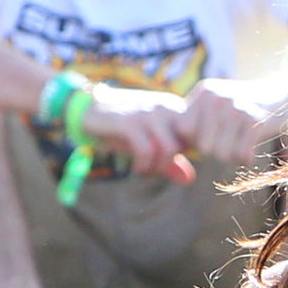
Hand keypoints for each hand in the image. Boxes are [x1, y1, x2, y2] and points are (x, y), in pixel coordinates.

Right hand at [81, 86, 196, 183]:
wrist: (91, 108)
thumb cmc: (125, 126)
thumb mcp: (151, 142)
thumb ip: (171, 160)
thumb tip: (189, 180)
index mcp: (175, 109)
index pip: (196, 138)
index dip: (185, 157)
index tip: (167, 164)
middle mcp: (165, 108)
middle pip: (185, 145)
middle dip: (170, 165)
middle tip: (154, 171)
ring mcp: (148, 113)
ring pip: (168, 150)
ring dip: (157, 168)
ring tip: (145, 171)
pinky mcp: (130, 122)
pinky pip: (146, 151)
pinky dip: (143, 166)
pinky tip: (136, 168)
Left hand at [174, 78, 274, 164]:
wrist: (283, 96)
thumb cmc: (242, 110)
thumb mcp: (215, 107)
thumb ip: (193, 122)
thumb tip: (169, 151)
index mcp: (204, 93)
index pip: (185, 132)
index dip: (197, 140)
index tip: (212, 134)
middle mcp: (218, 97)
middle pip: (203, 148)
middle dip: (216, 149)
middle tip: (230, 138)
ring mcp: (236, 108)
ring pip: (221, 154)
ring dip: (232, 154)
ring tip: (241, 139)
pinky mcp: (254, 121)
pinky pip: (241, 155)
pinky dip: (247, 157)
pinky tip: (253, 145)